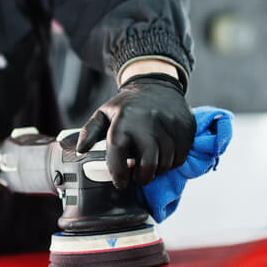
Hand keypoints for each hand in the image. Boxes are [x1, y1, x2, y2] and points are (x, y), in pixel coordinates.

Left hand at [76, 73, 195, 188]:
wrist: (156, 84)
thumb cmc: (127, 105)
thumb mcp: (104, 113)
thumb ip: (89, 132)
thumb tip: (80, 150)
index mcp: (123, 120)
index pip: (118, 152)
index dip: (118, 173)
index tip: (120, 182)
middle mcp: (147, 122)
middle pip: (148, 164)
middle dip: (143, 177)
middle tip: (138, 177)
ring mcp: (169, 125)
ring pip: (167, 163)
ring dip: (158, 170)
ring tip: (151, 164)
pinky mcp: (185, 128)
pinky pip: (181, 156)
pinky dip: (172, 162)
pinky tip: (164, 155)